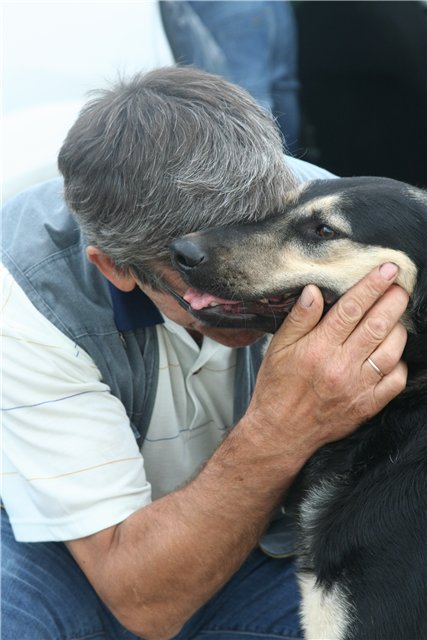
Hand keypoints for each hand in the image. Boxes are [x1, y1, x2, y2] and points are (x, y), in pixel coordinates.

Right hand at [246, 263, 408, 466]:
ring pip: (392, 350)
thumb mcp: (278, 348)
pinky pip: (396, 380)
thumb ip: (299, 319)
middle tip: (400, 286)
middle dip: (394, 300)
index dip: (372, 286)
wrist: (281, 432)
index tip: (387, 270)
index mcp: (319, 348)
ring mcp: (358, 387)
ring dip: (399, 328)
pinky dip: (400, 362)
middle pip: (377, 325)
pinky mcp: (368, 405)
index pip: (351, 309)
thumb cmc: (277, 387)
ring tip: (396, 316)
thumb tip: (314, 291)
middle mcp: (341, 366)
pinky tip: (392, 353)